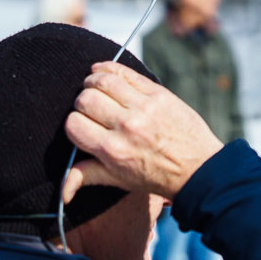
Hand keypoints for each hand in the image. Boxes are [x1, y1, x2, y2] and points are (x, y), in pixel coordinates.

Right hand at [62, 61, 222, 202]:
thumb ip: (87, 177)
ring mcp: (143, 107)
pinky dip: (109, 68)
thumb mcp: (119, 180)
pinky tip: (103, 72)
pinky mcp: (158, 93)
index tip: (83, 126)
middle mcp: (126, 126)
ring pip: (103, 81)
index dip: (74, 124)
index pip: (73, 124)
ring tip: (95, 88)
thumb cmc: (156, 175)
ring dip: (93, 82)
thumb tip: (62, 191)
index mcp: (112, 150)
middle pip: (85, 99)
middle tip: (91, 109)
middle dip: (82, 103)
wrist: (198, 167)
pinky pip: (126, 72)